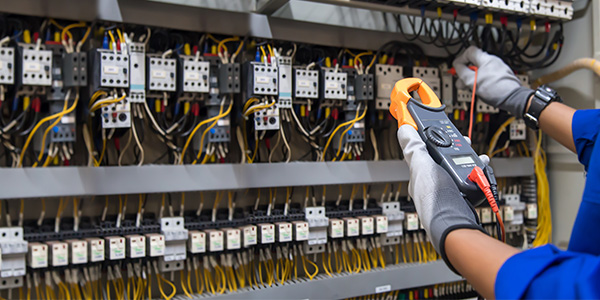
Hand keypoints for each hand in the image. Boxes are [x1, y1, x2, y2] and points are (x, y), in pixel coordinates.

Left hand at [397, 125, 485, 269]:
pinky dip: (479, 172)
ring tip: (478, 155)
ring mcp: (447, 189)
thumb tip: (404, 130)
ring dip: (470, 158)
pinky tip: (482, 170)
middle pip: (445, 157)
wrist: (455, 222)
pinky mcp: (462, 195)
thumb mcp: (421, 167)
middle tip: (465, 140)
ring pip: (460, 167)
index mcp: (420, 173)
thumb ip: (413, 148)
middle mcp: (432, 181)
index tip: (442, 127)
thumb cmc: (434, 198)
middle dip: (456, 147)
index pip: (424, 150)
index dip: (433, 137)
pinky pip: (471, 179)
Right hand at [453, 46, 532, 116]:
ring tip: (470, 87)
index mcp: (486, 59)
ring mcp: (498, 69)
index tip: (457, 68)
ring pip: (480, 70)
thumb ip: (462, 72)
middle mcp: (493, 61)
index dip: (461, 59)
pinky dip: (480, 81)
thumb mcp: (472, 81)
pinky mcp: (500, 76)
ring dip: (472, 78)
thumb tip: (457, 66)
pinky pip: (487, 75)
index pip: (469, 51)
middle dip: (466, 72)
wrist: (512, 98)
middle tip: (462, 81)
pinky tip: (479, 89)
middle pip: (474, 62)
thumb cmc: (496, 90)